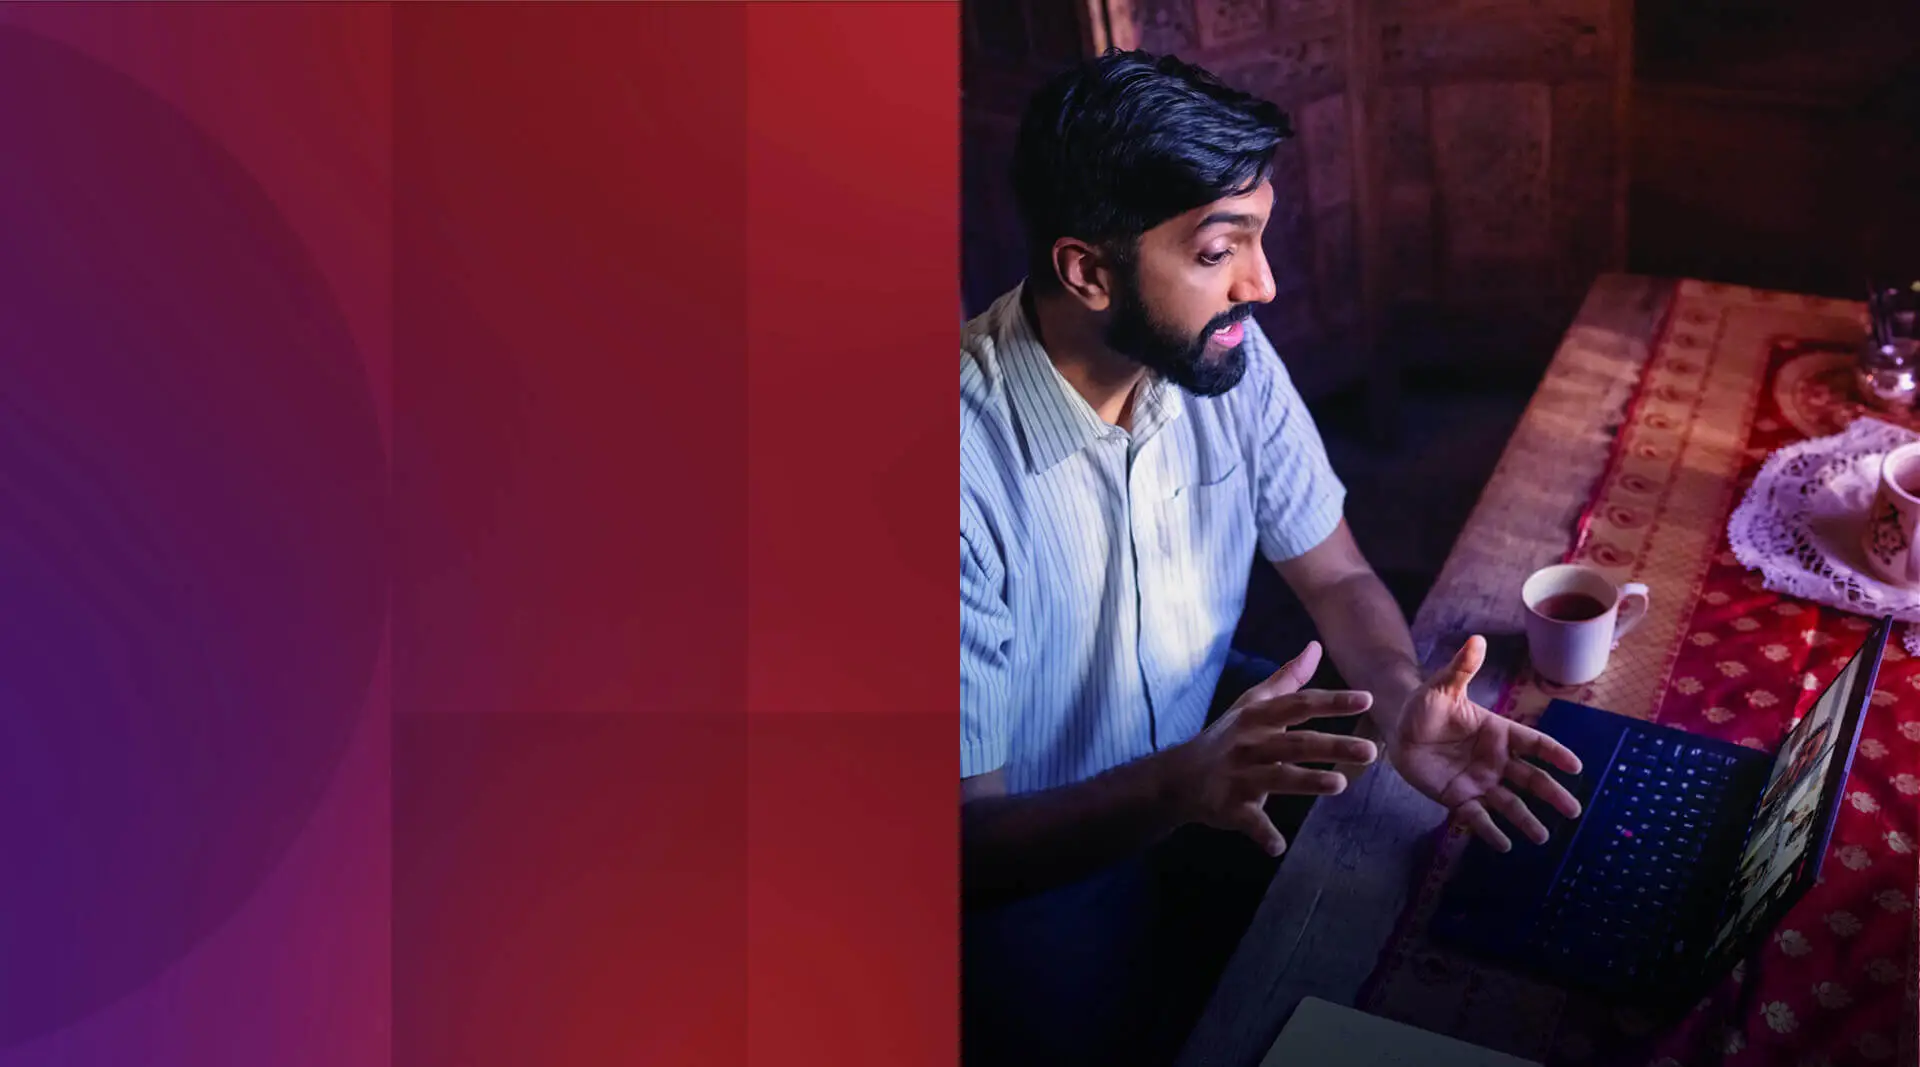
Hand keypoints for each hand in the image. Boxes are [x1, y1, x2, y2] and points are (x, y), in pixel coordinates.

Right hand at [1164, 642, 1379, 855]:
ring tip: (1340, 784)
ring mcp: (1238, 776)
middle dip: (1333, 746)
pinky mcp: (1228, 807)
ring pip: (1277, 778)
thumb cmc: (1227, 737)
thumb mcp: (1252, 705)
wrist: (1179, 776)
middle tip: (1370, 751)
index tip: (1367, 699)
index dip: (1332, 702)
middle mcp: (1249, 744)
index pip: (1299, 705)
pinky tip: (1278, 847)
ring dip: (1307, 781)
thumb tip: (1315, 647)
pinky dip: (1262, 834)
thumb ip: (1287, 679)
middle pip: (1296, 743)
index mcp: (1257, 717)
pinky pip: (1249, 821)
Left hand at [1389, 635, 1583, 850]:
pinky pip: (1477, 817)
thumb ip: (1462, 668)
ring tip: (1542, 838)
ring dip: (1526, 820)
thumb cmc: (1426, 705)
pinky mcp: (1459, 798)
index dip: (1555, 754)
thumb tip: (1476, 639)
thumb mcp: (1442, 686)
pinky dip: (1489, 831)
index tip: (1576, 766)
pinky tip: (1503, 845)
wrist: (1400, 728)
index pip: (1534, 743)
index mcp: (1499, 732)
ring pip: (1509, 803)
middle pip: (1531, 778)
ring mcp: (1479, 781)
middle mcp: (1495, 760)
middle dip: (1552, 794)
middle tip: (1573, 810)